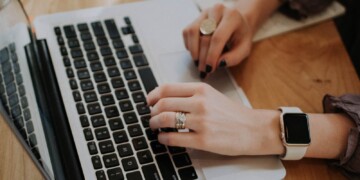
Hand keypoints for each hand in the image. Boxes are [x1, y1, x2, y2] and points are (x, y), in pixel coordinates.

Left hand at [147, 83, 282, 155]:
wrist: (254, 129)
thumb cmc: (232, 114)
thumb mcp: (212, 96)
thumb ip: (191, 95)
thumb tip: (165, 99)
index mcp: (201, 90)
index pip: (167, 88)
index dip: (153, 95)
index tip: (148, 101)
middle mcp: (200, 103)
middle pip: (163, 104)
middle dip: (152, 112)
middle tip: (151, 117)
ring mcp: (202, 122)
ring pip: (165, 120)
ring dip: (154, 124)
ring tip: (155, 127)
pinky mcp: (204, 140)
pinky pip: (174, 138)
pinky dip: (163, 138)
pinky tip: (163, 139)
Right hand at [183, 4, 252, 77]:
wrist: (237, 23)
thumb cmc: (240, 36)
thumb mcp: (244, 49)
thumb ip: (234, 58)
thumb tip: (219, 64)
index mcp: (232, 17)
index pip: (218, 37)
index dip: (212, 55)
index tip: (209, 69)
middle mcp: (217, 11)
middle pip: (205, 37)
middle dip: (203, 57)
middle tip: (204, 70)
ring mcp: (205, 13)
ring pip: (193, 32)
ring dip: (194, 51)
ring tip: (198, 63)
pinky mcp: (196, 18)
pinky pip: (187, 32)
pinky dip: (190, 45)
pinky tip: (197, 53)